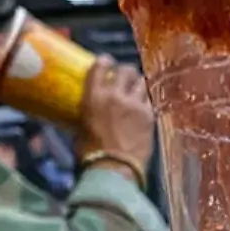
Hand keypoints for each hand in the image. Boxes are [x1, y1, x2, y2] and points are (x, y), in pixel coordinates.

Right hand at [77, 56, 154, 171]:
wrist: (115, 169)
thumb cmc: (91, 153)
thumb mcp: (80, 128)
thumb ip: (86, 114)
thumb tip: (86, 113)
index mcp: (95, 96)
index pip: (101, 66)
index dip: (105, 61)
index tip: (106, 62)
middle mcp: (116, 95)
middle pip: (126, 70)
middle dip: (125, 70)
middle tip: (123, 76)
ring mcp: (136, 104)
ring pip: (141, 82)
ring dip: (137, 84)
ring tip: (135, 89)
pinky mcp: (149, 116)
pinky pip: (149, 100)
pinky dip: (145, 100)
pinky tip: (142, 105)